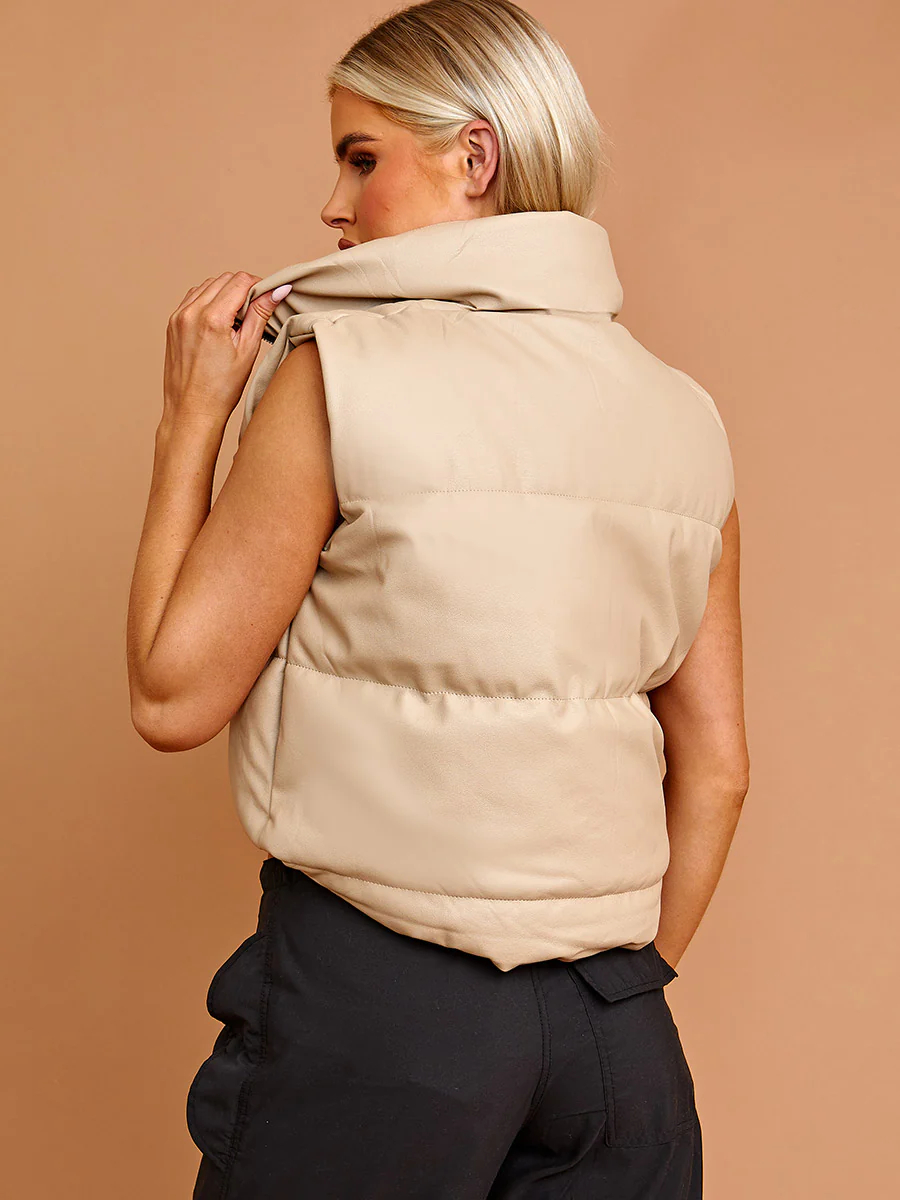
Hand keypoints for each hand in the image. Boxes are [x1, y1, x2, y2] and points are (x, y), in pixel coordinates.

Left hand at [163, 271, 290, 423]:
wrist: (191, 410)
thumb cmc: (221, 388)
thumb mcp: (248, 350)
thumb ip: (261, 314)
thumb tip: (277, 290)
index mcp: (212, 318)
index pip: (241, 281)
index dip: (260, 286)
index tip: (269, 298)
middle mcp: (191, 312)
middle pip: (224, 279)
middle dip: (243, 289)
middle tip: (255, 311)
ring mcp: (178, 316)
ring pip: (208, 285)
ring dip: (226, 293)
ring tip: (237, 319)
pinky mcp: (173, 322)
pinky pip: (194, 297)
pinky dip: (210, 300)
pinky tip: (220, 321)